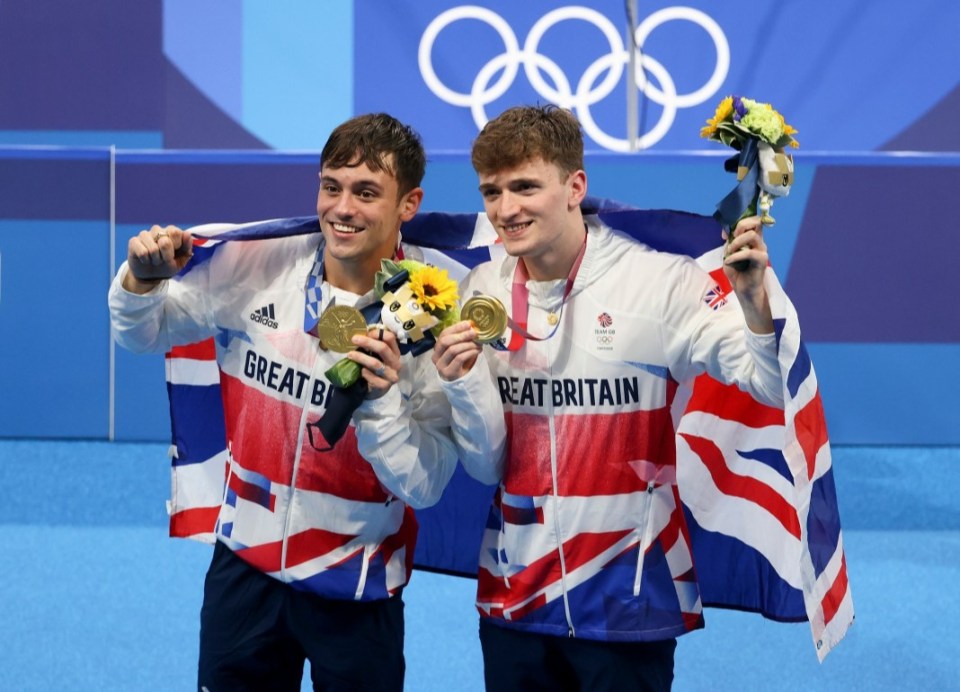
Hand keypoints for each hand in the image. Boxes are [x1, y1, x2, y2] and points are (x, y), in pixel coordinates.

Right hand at [124, 225, 193, 292]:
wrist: (151, 276)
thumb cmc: (168, 265)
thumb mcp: (181, 260)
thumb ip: (187, 248)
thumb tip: (187, 234)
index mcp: (171, 231)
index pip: (175, 232)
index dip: (176, 246)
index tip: (175, 253)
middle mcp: (157, 230)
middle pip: (165, 241)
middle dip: (167, 256)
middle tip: (164, 259)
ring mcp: (145, 234)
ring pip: (153, 248)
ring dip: (156, 260)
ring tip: (155, 260)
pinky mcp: (134, 241)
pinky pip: (142, 252)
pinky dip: (146, 260)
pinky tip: (145, 260)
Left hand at [348, 326, 400, 398]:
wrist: (377, 388)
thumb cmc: (376, 367)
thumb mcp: (376, 355)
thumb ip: (372, 345)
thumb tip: (360, 333)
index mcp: (395, 352)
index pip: (390, 338)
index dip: (377, 333)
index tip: (365, 332)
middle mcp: (396, 363)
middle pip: (383, 348)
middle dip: (367, 342)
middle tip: (354, 339)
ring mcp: (392, 375)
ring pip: (376, 364)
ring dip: (361, 357)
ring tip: (350, 355)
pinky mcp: (385, 386)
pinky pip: (374, 378)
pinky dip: (365, 373)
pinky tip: (360, 371)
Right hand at [432, 321, 481, 381]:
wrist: (460, 382)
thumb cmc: (460, 363)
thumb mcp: (460, 349)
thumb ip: (463, 339)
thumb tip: (473, 327)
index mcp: (438, 347)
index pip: (444, 334)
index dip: (456, 328)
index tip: (468, 324)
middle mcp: (436, 356)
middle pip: (446, 341)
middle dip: (461, 335)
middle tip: (474, 333)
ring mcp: (441, 365)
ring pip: (453, 350)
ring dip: (468, 345)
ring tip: (478, 344)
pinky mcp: (448, 372)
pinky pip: (459, 358)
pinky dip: (470, 352)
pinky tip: (477, 351)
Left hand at [723, 216, 772, 332]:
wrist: (743, 290)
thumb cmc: (737, 272)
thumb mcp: (728, 254)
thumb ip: (729, 243)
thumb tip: (726, 233)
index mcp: (752, 239)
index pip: (753, 220)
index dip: (739, 222)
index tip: (725, 234)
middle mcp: (759, 242)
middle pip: (756, 221)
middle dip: (740, 227)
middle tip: (731, 240)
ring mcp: (762, 250)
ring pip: (752, 235)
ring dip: (736, 242)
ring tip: (729, 253)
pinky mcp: (762, 260)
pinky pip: (750, 252)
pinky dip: (736, 256)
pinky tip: (729, 262)